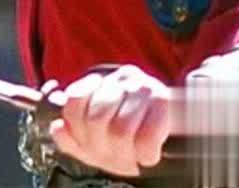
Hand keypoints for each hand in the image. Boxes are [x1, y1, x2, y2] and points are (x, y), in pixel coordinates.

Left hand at [47, 65, 173, 177]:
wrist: (181, 135)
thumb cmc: (135, 136)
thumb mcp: (97, 139)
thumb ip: (72, 136)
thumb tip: (57, 128)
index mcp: (102, 82)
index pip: (74, 100)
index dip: (77, 129)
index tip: (88, 144)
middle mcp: (122, 79)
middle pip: (95, 119)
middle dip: (102, 147)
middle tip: (113, 156)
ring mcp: (145, 89)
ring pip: (119, 130)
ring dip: (124, 155)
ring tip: (131, 158)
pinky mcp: (167, 104)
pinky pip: (146, 138)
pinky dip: (145, 155)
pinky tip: (147, 156)